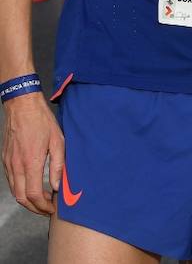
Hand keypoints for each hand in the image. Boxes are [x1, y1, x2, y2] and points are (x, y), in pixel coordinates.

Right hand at [2, 92, 63, 215]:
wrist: (22, 108)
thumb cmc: (42, 122)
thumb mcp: (58, 141)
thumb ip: (58, 165)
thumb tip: (58, 186)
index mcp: (31, 162)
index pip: (33, 194)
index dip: (43, 206)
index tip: (52, 208)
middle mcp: (16, 166)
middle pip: (21, 198)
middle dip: (34, 208)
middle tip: (47, 210)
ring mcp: (8, 164)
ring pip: (14, 191)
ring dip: (27, 201)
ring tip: (41, 201)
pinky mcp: (6, 160)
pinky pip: (11, 181)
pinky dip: (20, 189)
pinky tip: (31, 187)